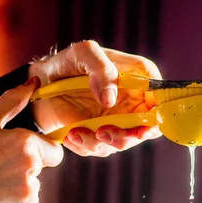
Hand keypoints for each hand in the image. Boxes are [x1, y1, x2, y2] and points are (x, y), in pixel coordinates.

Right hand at [0, 77, 62, 202]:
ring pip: (34, 186)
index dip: (39, 151)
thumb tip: (33, 83)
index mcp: (25, 143)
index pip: (55, 150)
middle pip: (42, 168)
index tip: (17, 153)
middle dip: (25, 168)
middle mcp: (32, 167)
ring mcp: (30, 190)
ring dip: (19, 186)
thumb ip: (12, 102)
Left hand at [28, 40, 162, 156]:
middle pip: (147, 128)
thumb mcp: (83, 53)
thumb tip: (111, 99)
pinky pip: (102, 148)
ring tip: (77, 133)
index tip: (143, 127)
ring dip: (100, 143)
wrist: (41, 84)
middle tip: (103, 134)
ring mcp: (119, 120)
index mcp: (137, 77)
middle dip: (127, 137)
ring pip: (123, 142)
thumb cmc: (66, 63)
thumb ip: (100, 69)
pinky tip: (71, 135)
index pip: (160, 97)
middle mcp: (133, 101)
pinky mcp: (103, 134)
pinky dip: (86, 146)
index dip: (157, 115)